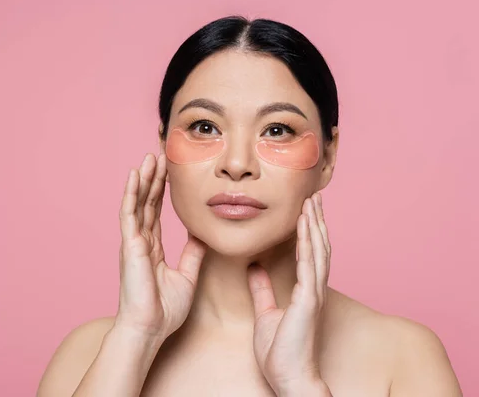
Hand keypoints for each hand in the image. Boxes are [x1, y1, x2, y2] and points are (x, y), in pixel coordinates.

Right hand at [115, 153, 206, 342]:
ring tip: (149, 158)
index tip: (168, 172)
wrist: (150, 328)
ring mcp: (133, 242)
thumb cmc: (164, 310)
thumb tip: (202, 237)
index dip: (161, 191)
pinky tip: (135, 175)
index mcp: (152, 248)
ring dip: (143, 180)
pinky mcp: (130, 245)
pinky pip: (129, 213)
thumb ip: (192, 255)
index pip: (156, 212)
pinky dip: (131, 193)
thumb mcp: (187, 277)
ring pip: (137, 203)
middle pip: (147, 202)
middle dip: (153, 179)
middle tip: (159, 156)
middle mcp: (141, 241)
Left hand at [247, 193, 331, 394]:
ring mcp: (313, 294)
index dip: (309, 229)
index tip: (305, 208)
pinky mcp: (308, 301)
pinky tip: (306, 226)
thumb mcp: (265, 313)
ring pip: (318, 251)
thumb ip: (263, 289)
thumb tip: (255, 268)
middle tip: (314, 195)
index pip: (309, 253)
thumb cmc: (280, 351)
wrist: (287, 377)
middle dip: (316, 219)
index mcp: (304, 291)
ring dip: (315, 224)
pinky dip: (308, 243)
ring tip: (312, 201)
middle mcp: (313, 288)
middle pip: (318, 246)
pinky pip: (309, 266)